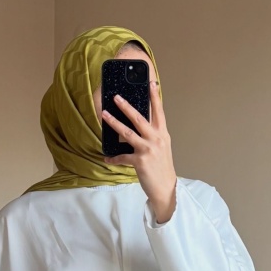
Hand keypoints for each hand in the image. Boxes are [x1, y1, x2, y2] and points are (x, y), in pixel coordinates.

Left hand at [102, 79, 176, 222]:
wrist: (165, 187)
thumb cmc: (162, 167)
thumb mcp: (162, 147)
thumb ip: (153, 135)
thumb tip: (137, 126)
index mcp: (162, 134)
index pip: (159, 112)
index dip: (155, 97)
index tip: (151, 83)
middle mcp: (156, 139)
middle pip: (139, 118)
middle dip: (126, 107)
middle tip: (116, 97)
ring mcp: (148, 150)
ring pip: (127, 133)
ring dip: (114, 123)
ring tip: (104, 115)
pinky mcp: (140, 161)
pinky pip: (122, 157)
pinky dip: (113, 158)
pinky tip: (107, 158)